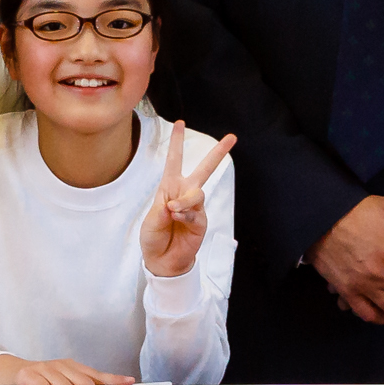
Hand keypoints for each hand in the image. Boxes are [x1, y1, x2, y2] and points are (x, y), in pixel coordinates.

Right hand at [0, 354, 134, 384]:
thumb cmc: (37, 382)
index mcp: (72, 368)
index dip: (114, 379)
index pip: (97, 374)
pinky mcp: (29, 376)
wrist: (5, 371)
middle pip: (85, 382)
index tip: (131, 384)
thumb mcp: (58, 384)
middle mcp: (62, 366)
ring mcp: (45, 369)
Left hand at [137, 121, 235, 279]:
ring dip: (184, 201)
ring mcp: (194, 207)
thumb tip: (177, 204)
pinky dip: (186, 215)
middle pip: (204, 169)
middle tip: (232, 138)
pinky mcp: (201, 221)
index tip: (180, 123)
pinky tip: (178, 219)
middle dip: (218, 153)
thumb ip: (162, 210)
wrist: (162, 261)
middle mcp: (184, 194)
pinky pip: (196, 212)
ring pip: (198, 193)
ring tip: (173, 212)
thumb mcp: (151, 221)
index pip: (175, 161)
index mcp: (169, 188)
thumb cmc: (154, 238)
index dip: (177, 142)